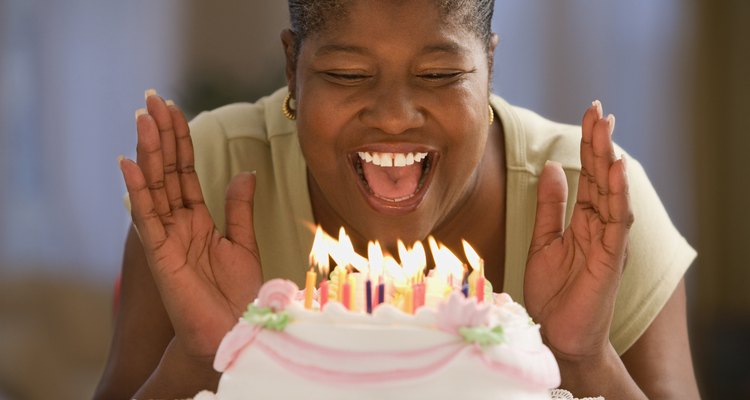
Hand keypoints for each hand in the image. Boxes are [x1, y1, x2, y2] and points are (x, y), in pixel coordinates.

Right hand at [119, 90, 262, 360]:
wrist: (235, 329)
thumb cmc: (239, 293)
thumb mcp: (243, 243)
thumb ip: (239, 208)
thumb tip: (245, 171)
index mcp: (198, 218)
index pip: (185, 171)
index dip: (180, 141)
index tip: (174, 109)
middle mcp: (178, 223)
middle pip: (167, 172)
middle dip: (161, 135)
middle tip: (152, 99)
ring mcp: (167, 237)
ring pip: (155, 187)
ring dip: (148, 152)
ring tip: (143, 118)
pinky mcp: (160, 255)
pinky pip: (147, 218)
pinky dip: (138, 191)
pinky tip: (129, 163)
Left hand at [524, 101, 632, 361]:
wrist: (558, 333)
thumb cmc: (554, 291)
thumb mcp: (543, 241)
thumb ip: (550, 205)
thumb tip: (550, 167)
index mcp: (583, 219)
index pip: (587, 175)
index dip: (588, 145)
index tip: (588, 114)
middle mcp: (599, 225)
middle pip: (600, 176)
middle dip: (598, 142)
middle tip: (596, 109)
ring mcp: (608, 240)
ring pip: (611, 192)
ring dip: (608, 159)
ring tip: (606, 127)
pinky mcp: (610, 258)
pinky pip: (616, 221)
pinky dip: (616, 194)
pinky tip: (615, 170)